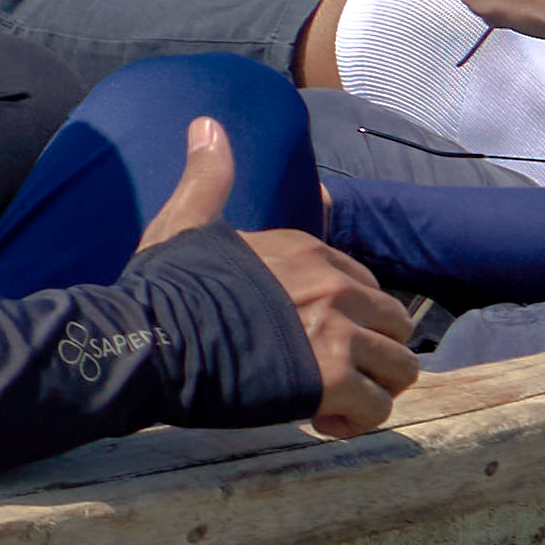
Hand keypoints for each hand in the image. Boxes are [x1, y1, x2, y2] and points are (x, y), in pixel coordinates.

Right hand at [146, 114, 421, 439]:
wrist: (145, 339)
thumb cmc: (162, 288)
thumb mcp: (186, 222)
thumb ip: (208, 176)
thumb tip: (206, 124)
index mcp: (306, 251)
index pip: (364, 283)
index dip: (346, 315)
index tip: (312, 338)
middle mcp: (331, 286)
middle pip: (395, 324)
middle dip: (373, 353)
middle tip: (333, 375)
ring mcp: (334, 332)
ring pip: (398, 367)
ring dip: (373, 389)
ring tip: (334, 402)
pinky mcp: (330, 378)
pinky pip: (377, 407)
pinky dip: (356, 421)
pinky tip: (321, 420)